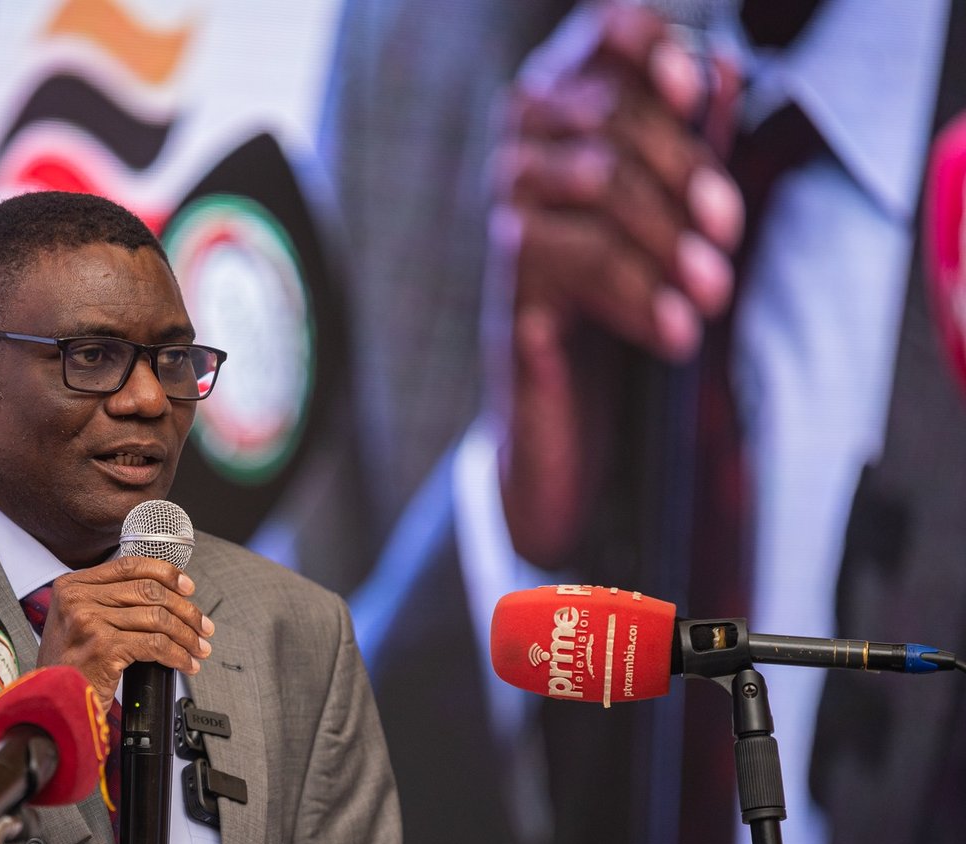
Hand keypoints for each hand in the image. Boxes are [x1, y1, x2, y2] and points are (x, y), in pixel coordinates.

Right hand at [35, 555, 214, 704]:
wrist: (51, 702)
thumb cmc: (68, 667)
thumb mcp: (79, 623)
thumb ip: (109, 603)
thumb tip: (164, 595)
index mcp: (72, 585)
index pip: (129, 565)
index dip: (166, 573)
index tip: (188, 587)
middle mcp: (78, 598)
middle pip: (148, 591)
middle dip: (185, 610)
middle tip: (202, 626)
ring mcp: (89, 620)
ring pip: (157, 618)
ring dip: (186, 635)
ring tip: (198, 649)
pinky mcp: (103, 646)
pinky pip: (155, 645)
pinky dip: (177, 655)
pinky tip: (185, 664)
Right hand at [490, 4, 743, 566]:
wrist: (570, 416)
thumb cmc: (624, 298)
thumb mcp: (671, 214)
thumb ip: (693, 140)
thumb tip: (726, 65)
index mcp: (568, 112)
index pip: (596, 36)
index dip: (644, 47)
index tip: (693, 88)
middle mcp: (521, 150)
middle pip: (610, 117)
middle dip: (685, 170)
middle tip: (728, 234)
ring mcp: (505, 215)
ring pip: (598, 182)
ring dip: (670, 239)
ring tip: (714, 295)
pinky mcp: (504, 284)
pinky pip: (580, 263)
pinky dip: (642, 297)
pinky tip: (676, 336)